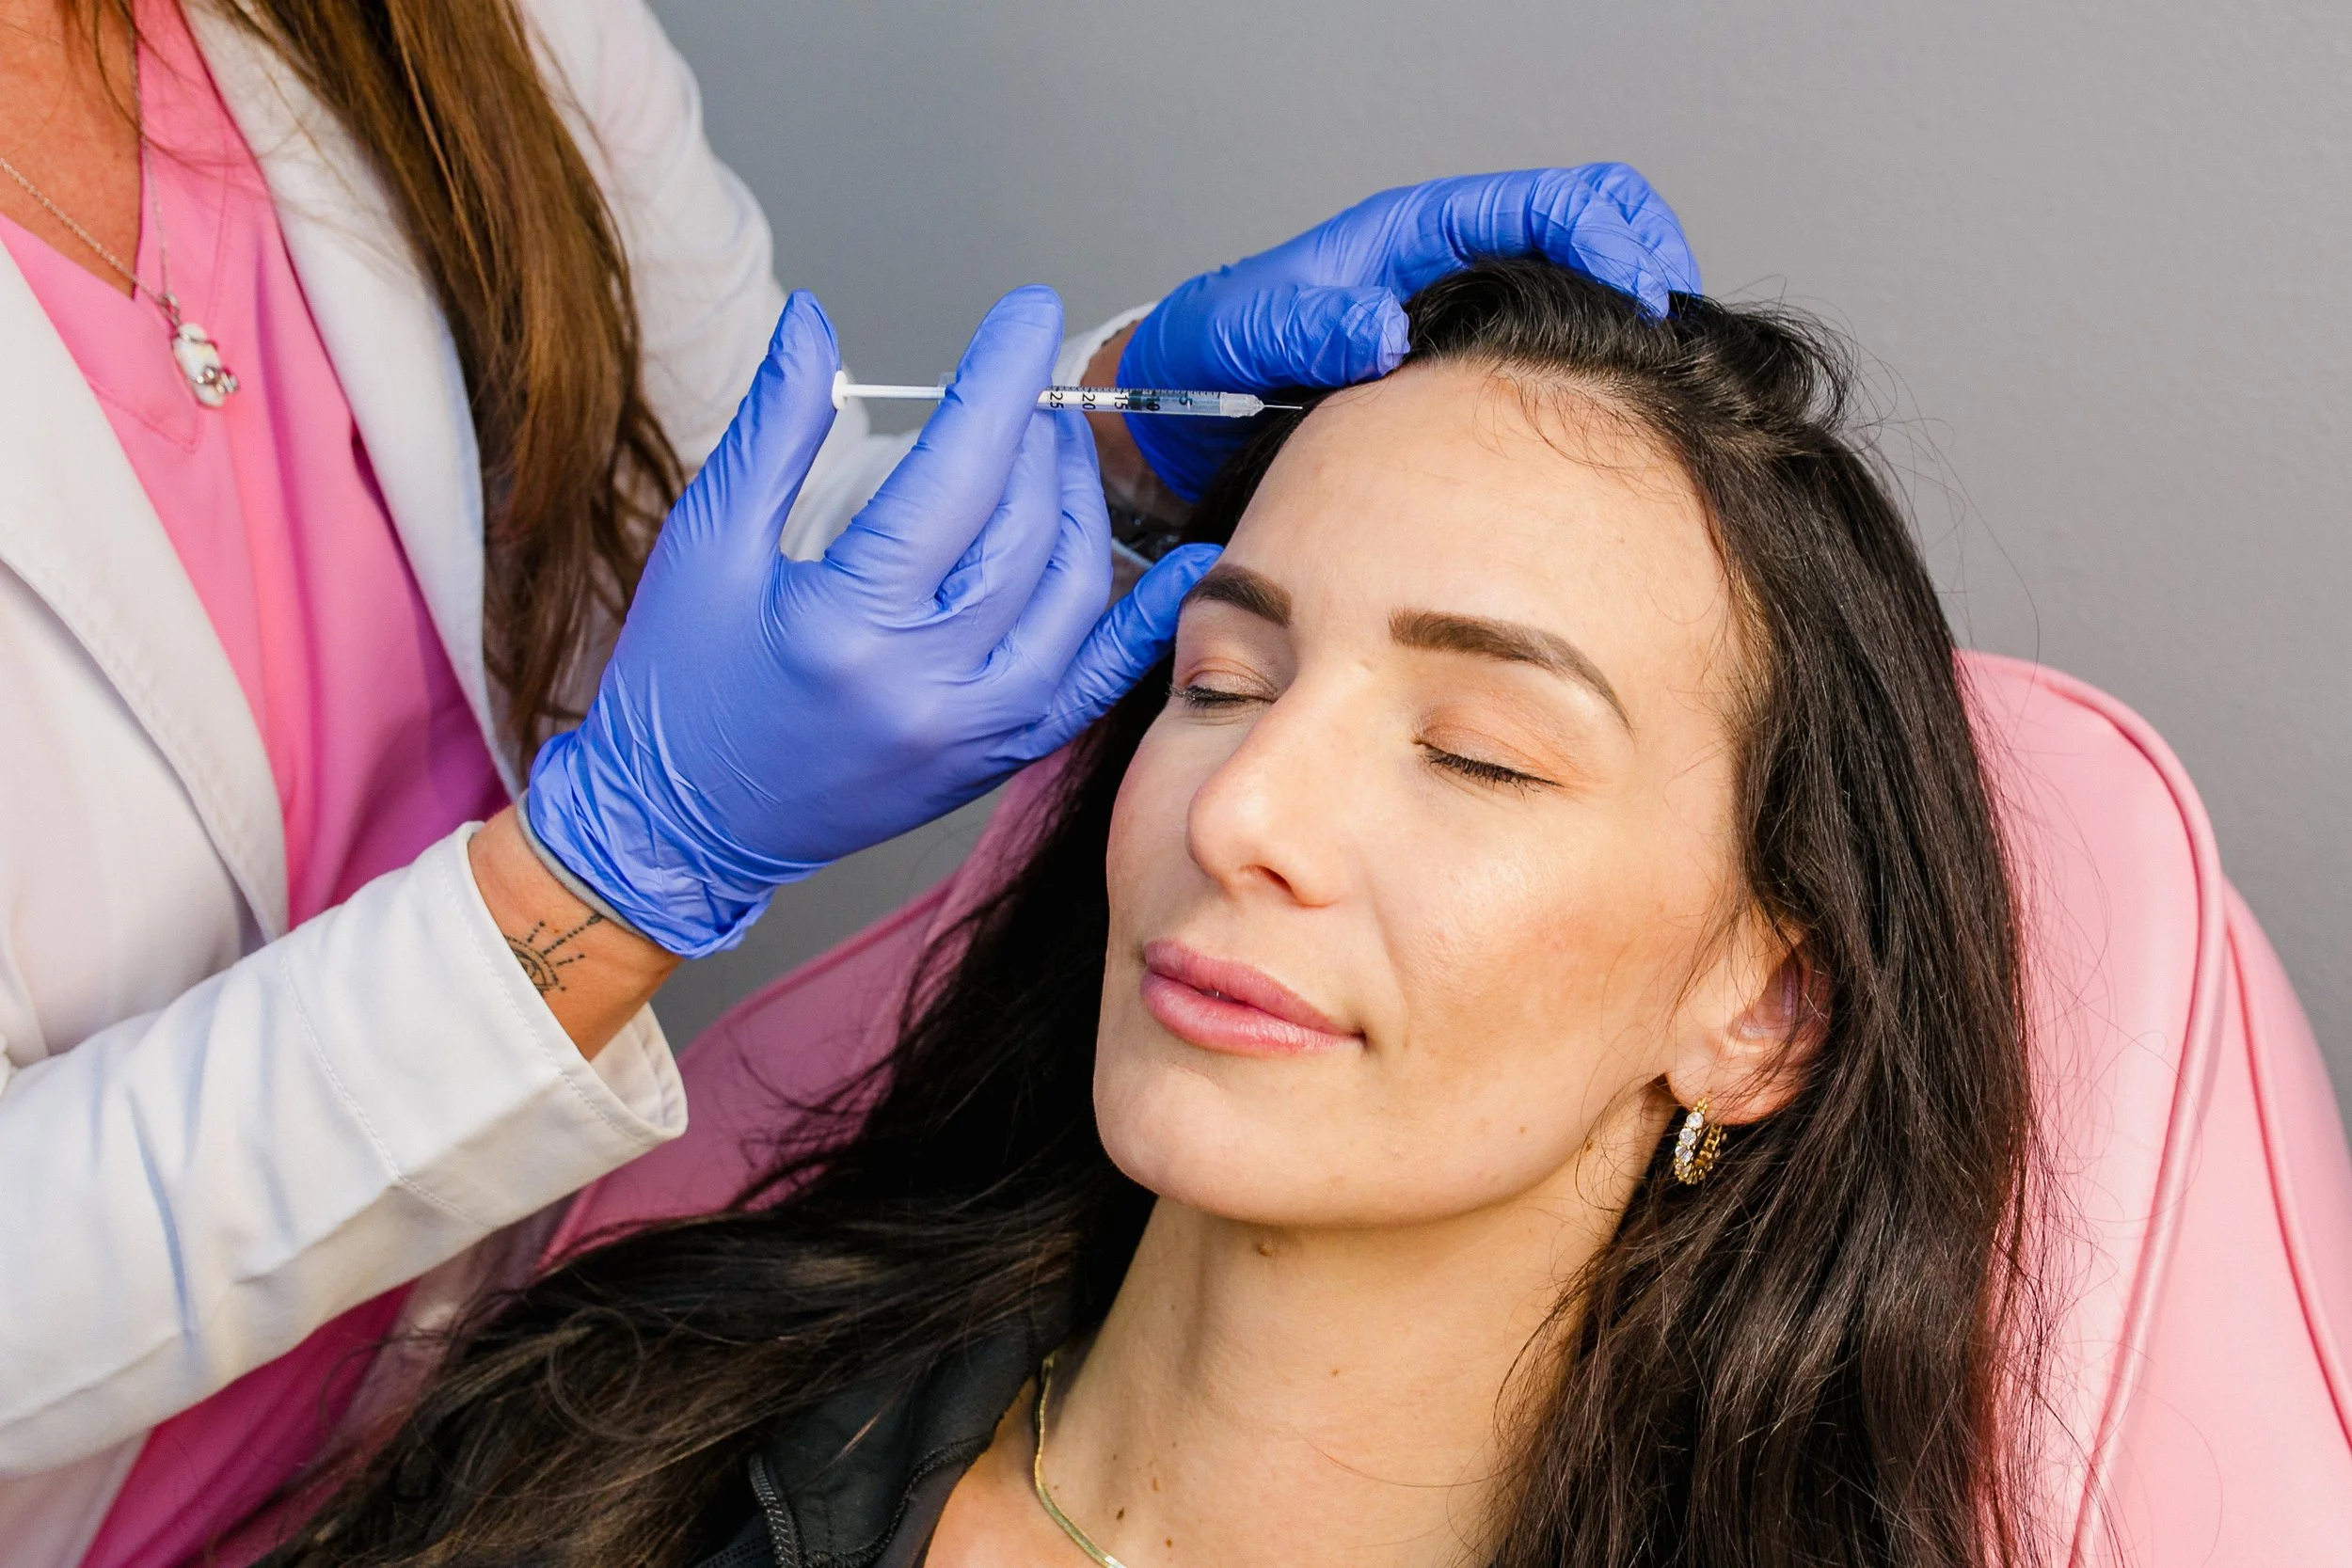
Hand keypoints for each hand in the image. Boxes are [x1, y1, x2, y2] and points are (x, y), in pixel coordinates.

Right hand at [525, 287, 1218, 956]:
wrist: (677, 829)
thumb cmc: (679, 689)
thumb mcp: (704, 544)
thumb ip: (774, 430)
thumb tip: (817, 327)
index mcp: (846, 623)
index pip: (954, 474)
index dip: (998, 380)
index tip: (1026, 314)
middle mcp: (925, 686)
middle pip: (1022, 529)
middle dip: (1034, 439)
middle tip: (1023, 387)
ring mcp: (971, 732)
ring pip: (1068, 596)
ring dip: (1074, 507)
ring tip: (1052, 453)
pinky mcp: (992, 762)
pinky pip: (1091, 684)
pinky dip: (1137, 622)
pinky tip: (1174, 566)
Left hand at [1120, 164, 1698, 500]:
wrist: (1177, 415)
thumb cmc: (1205, 360)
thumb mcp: (1240, 334)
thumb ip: (1302, 324)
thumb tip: (1382, 328)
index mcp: (1413, 237)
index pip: (1546, 203)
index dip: (1610, 237)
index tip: (1644, 299)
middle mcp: (1452, 272)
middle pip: (1594, 233)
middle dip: (1651, 272)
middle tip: (1681, 349)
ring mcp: (1466, 328)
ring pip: (1586, 305)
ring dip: (1635, 338)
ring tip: (1668, 395)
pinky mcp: (1464, 389)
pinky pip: (1554, 373)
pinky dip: (1597, 393)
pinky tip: (1610, 439)